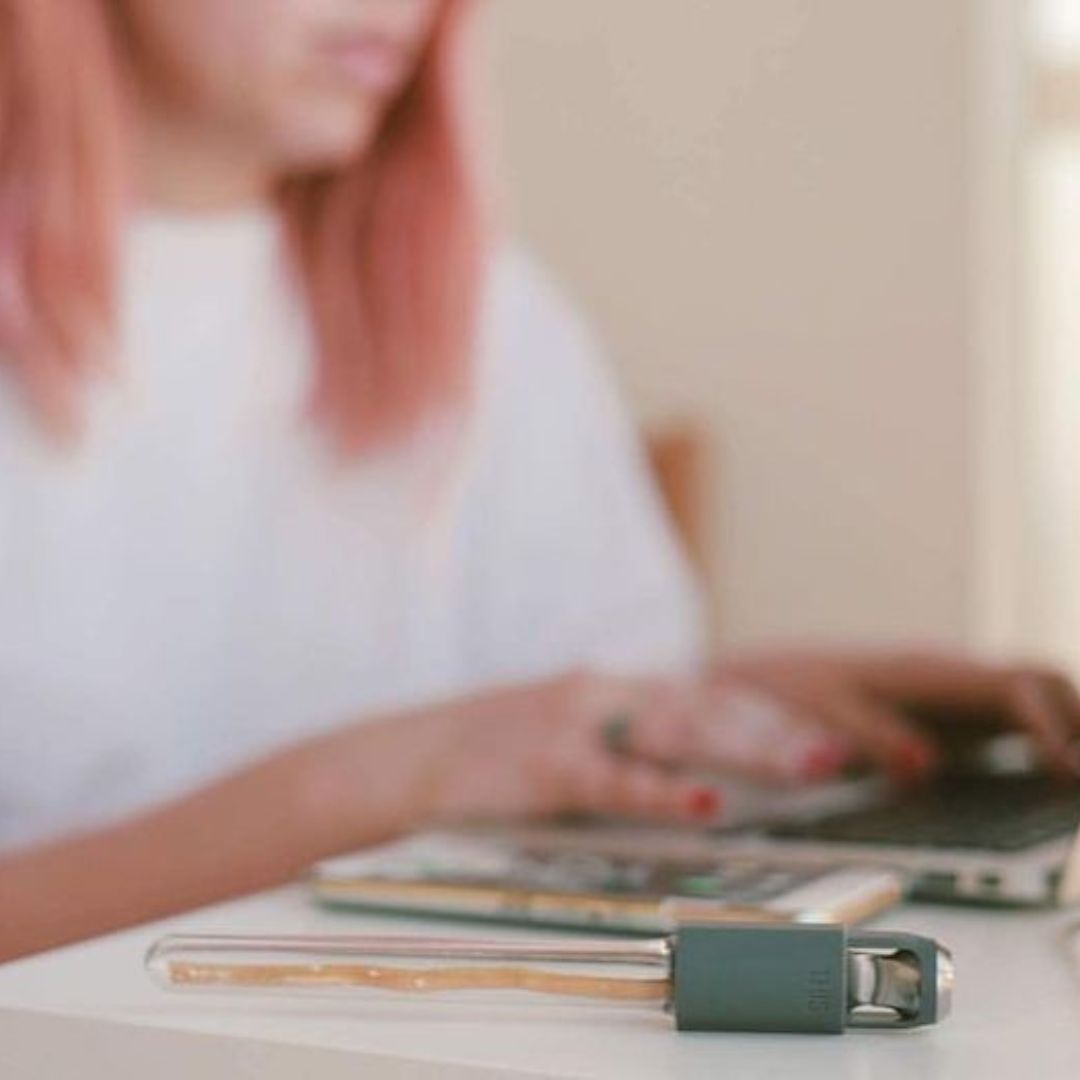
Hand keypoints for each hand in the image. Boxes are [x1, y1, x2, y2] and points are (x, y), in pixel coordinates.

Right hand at [316, 670, 851, 838]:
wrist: (410, 754)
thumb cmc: (500, 749)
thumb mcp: (576, 729)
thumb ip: (635, 736)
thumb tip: (704, 763)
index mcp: (619, 689)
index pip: (713, 694)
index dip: (774, 714)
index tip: (834, 734)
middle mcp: (608, 694)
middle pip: (711, 707)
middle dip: (781, 731)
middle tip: (847, 752)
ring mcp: (576, 724)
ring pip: (676, 731)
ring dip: (747, 751)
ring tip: (808, 768)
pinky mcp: (545, 765)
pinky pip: (612, 779)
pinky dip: (660, 793)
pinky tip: (702, 808)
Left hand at [710, 649, 1079, 779]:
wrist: (764, 676)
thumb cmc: (790, 692)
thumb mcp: (821, 714)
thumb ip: (871, 738)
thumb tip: (926, 764)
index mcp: (925, 671)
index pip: (1013, 686)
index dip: (1050, 726)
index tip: (1068, 770)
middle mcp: (949, 673)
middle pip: (1041, 682)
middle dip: (1077, 724)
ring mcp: (953, 689)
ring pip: (1034, 696)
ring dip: (1068, 730)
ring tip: (1075, 787)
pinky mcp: (948, 710)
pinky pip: (1013, 717)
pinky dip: (1045, 740)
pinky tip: (1055, 778)